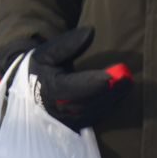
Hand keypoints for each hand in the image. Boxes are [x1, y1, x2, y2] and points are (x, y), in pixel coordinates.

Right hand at [0, 26, 131, 132]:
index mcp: (50, 88)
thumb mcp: (49, 51)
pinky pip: (94, 117)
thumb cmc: (41, 66)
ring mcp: (66, 120)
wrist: (29, 88)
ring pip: (93, 112)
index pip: (73, 89)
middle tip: (126, 77)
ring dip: (112, 99)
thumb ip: (69, 43)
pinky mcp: (74, 125)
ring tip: (127, 83)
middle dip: (108, 92)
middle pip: (87, 103)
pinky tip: (119, 93)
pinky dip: (108, 106)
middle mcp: (57, 109)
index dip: (93, 84)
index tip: (110, 76)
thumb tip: (90, 32)